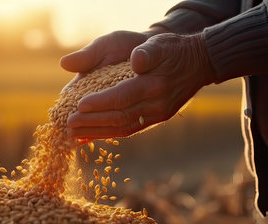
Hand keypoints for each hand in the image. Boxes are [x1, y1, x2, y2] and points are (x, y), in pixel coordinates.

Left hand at [67, 33, 214, 138]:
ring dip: (98, 132)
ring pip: (124, 128)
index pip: (123, 97)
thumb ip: (147, 52)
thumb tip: (135, 60)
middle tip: (69, 124)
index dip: (100, 103)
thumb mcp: (161, 44)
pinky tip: (93, 136)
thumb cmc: (173, 50)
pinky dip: (110, 134)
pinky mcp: (155, 119)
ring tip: (75, 135)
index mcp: (154, 85)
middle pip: (120, 117)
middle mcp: (156, 105)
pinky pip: (130, 130)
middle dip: (93, 122)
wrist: (198, 64)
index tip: (79, 106)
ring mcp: (157, 115)